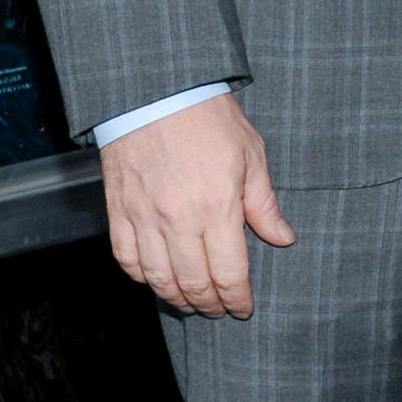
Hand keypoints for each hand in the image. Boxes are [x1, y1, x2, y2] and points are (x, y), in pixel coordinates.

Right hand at [100, 97, 294, 316]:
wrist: (156, 91)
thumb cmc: (209, 119)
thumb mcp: (251, 156)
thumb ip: (264, 205)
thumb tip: (283, 238)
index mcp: (217, 208)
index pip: (229, 273)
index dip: (237, 299)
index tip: (243, 308)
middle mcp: (178, 219)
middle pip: (193, 283)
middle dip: (209, 305)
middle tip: (218, 310)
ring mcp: (144, 216)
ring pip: (158, 278)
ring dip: (176, 298)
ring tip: (190, 303)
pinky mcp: (118, 209)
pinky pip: (126, 257)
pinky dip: (141, 276)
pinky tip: (155, 280)